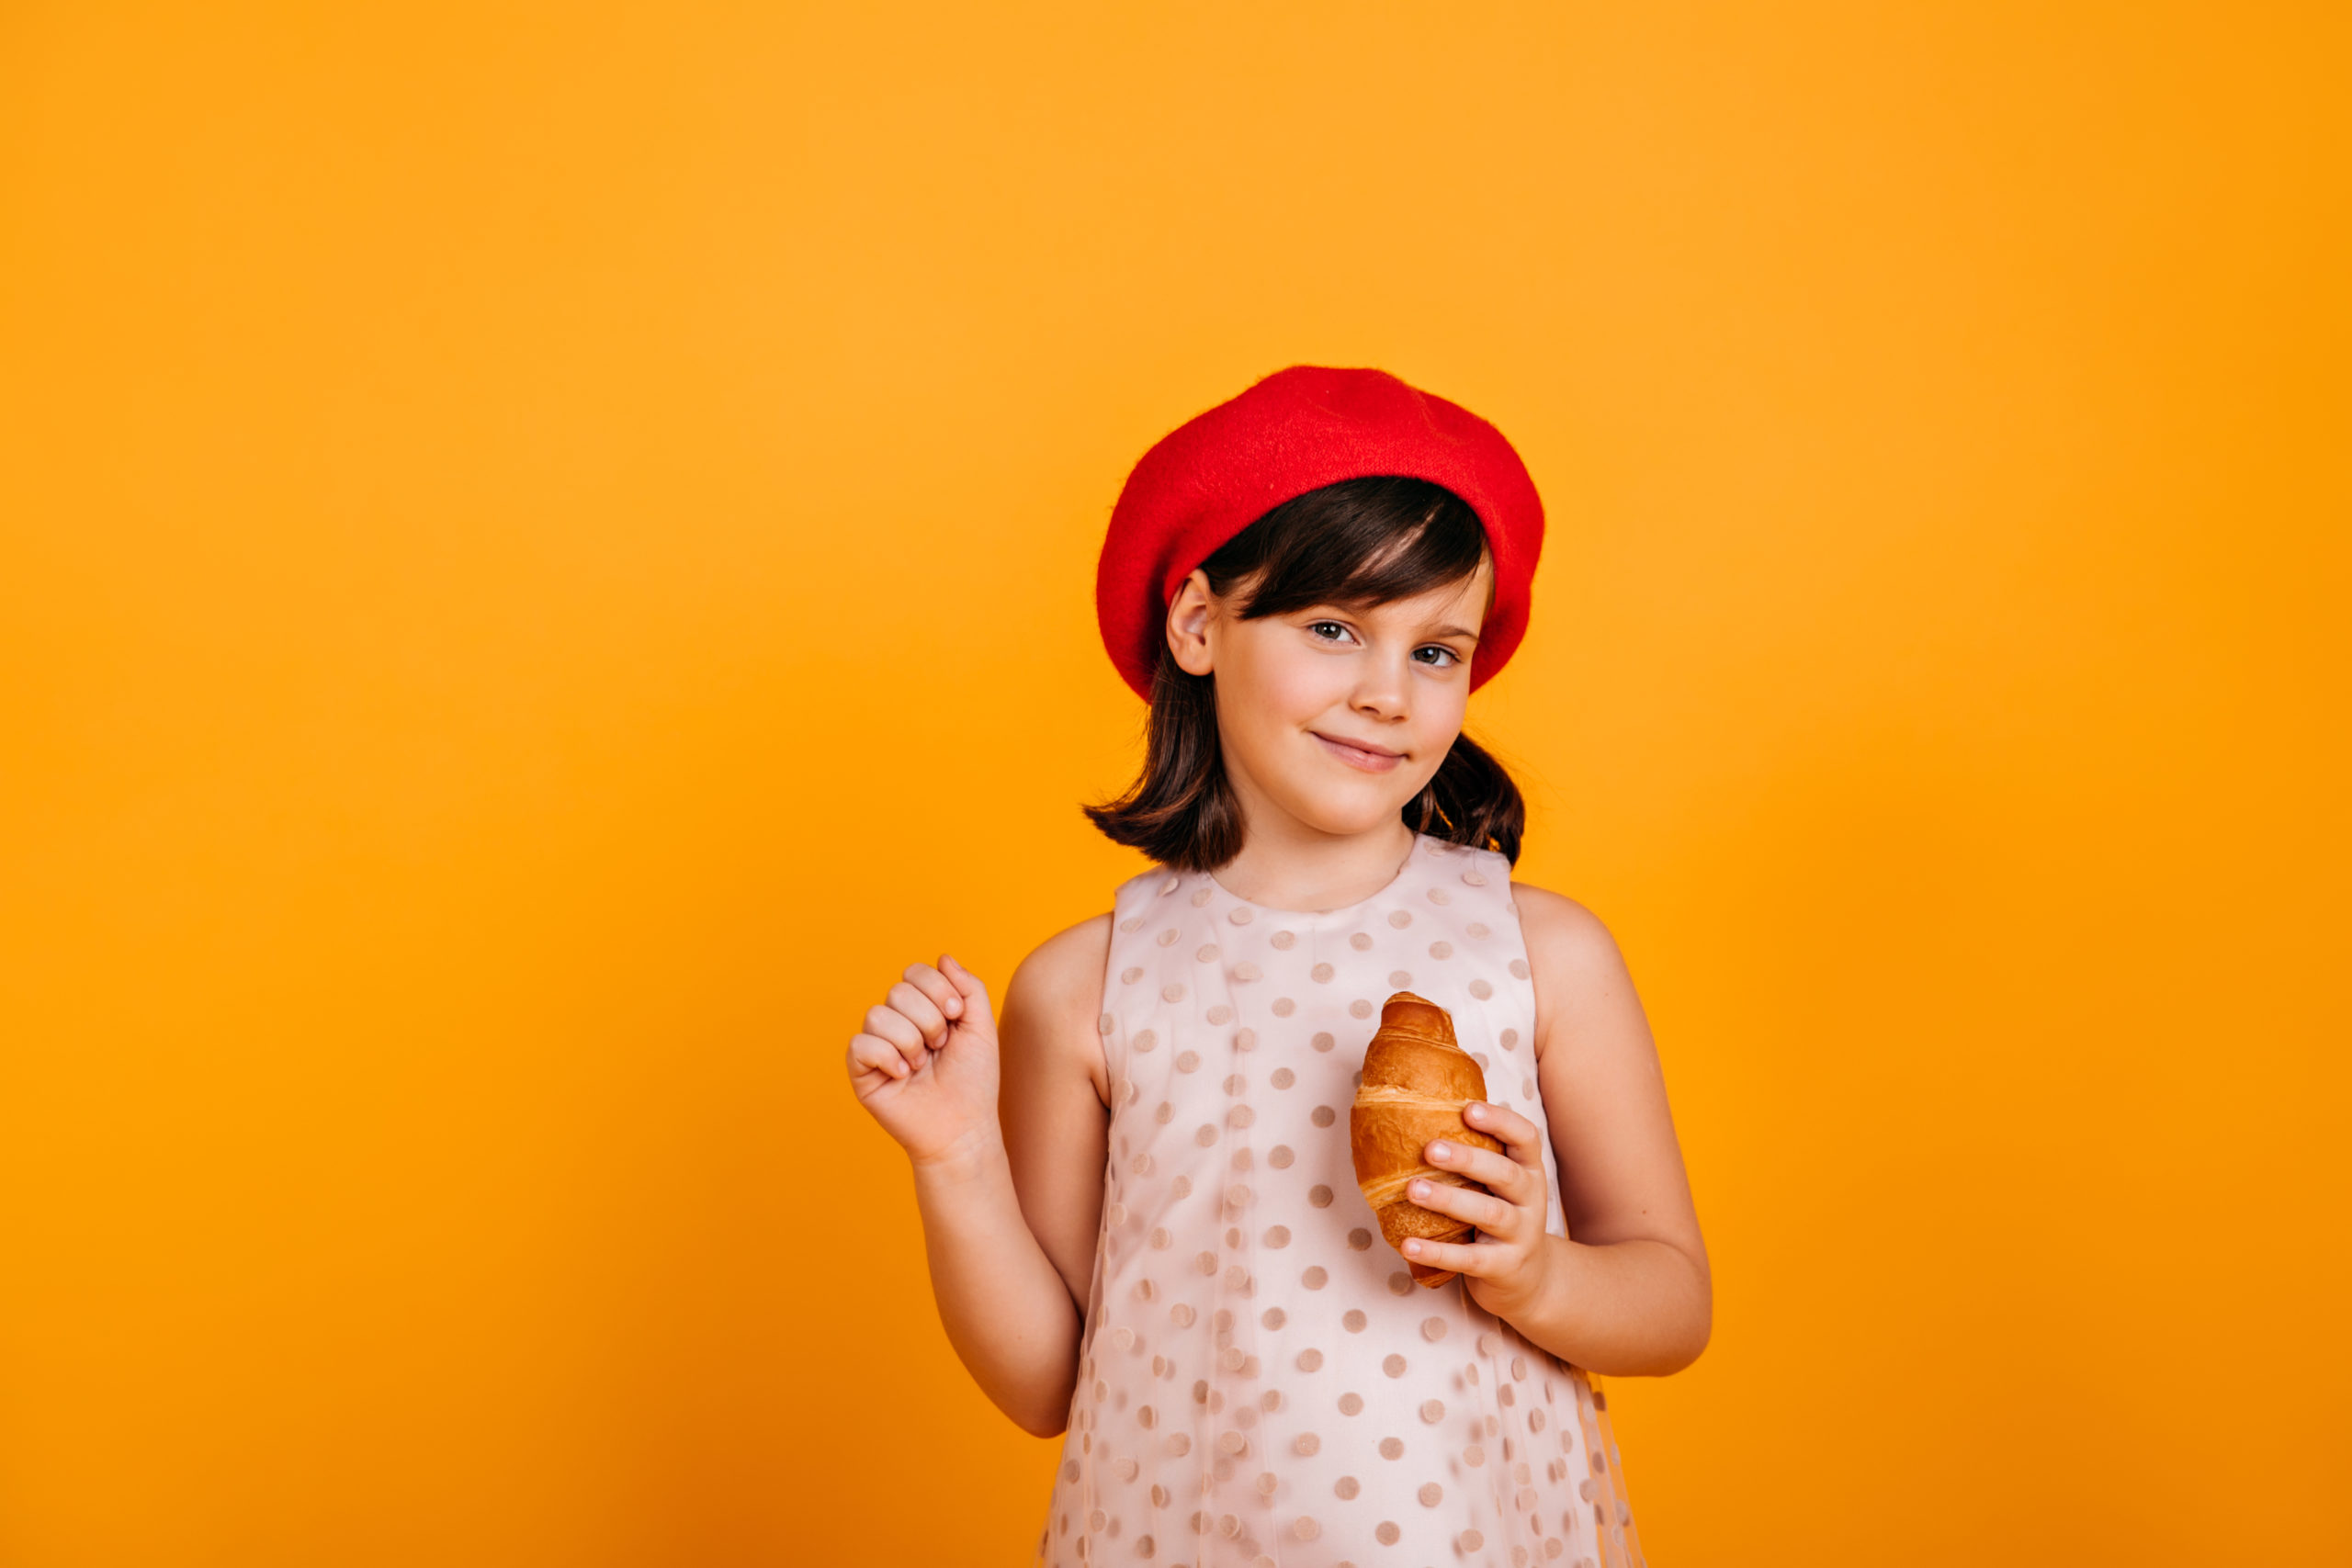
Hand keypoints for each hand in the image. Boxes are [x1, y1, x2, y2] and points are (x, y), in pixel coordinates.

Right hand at [845, 955, 1002, 1167]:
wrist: (963, 1127)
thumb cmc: (973, 1081)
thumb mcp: (981, 1027)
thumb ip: (969, 987)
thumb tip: (943, 957)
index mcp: (922, 1009)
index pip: (914, 972)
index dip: (938, 988)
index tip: (956, 1015)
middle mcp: (896, 1023)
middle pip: (898, 990)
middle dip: (929, 1020)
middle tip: (940, 1048)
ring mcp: (877, 1046)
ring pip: (878, 1014)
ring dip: (910, 1042)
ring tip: (921, 1065)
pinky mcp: (861, 1071)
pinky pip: (860, 1044)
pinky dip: (887, 1057)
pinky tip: (903, 1075)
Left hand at [1399, 1101, 1557, 1319]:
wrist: (1530, 1279)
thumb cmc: (1502, 1217)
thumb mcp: (1501, 1186)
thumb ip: (1477, 1158)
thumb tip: (1420, 1115)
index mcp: (1529, 1170)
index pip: (1526, 1138)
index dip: (1500, 1121)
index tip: (1468, 1109)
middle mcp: (1531, 1199)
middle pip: (1505, 1173)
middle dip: (1467, 1159)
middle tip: (1430, 1149)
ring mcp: (1521, 1235)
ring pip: (1490, 1214)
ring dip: (1449, 1200)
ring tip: (1413, 1189)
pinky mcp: (1504, 1267)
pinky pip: (1470, 1259)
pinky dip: (1438, 1252)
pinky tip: (1408, 1245)